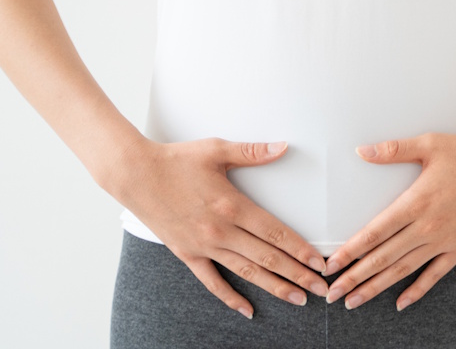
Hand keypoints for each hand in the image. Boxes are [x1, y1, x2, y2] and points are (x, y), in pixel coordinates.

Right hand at [113, 137, 329, 317]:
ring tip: (297, 299)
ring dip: (274, 287)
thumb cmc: (176, 159)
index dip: (300, 249)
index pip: (275, 233)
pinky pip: (211, 282)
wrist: (134, 175)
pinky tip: (248, 310)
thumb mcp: (216, 150)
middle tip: (321, 288)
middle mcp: (220, 231)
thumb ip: (253, 152)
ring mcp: (203, 246)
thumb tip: (283, 146)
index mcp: (232, 205)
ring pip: (246, 272)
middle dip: (297, 275)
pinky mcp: (187, 254)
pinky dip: (230, 298)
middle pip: (267, 257)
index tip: (319, 263)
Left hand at [322, 131, 455, 311]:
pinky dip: (416, 290)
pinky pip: (435, 275)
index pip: (375, 233)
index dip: (350, 251)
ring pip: (403, 270)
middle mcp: (428, 227)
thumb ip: (393, 150)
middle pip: (383, 258)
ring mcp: (445, 240)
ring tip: (354, 301)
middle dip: (354, 277)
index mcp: (416, 202)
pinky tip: (400, 303)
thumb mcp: (429, 144)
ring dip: (376, 287)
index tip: (330, 265)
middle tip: (331, 293)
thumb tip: (362, 151)